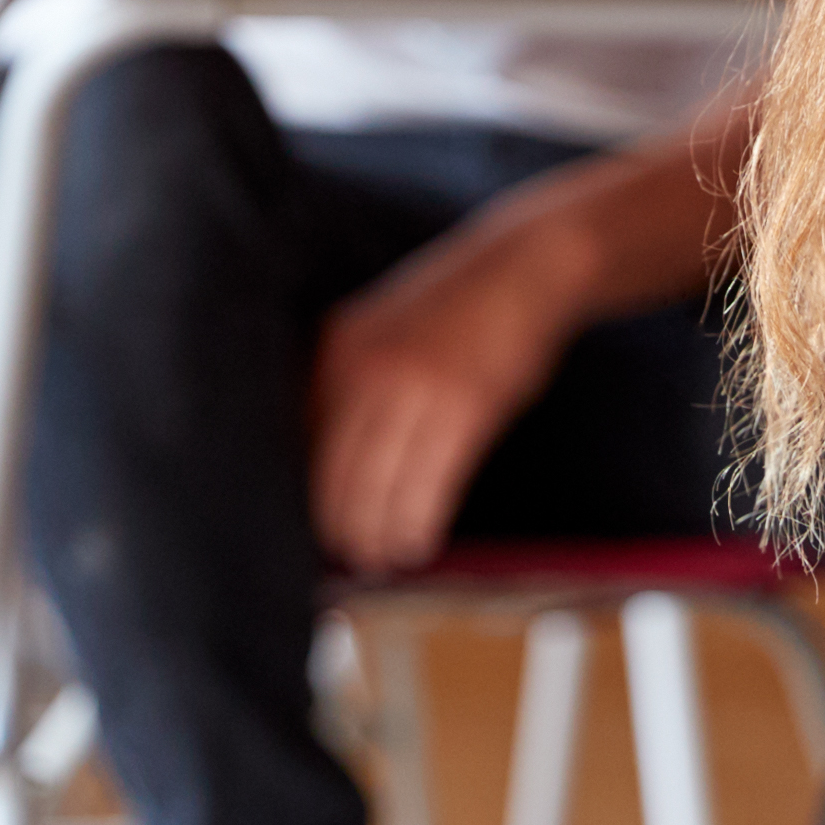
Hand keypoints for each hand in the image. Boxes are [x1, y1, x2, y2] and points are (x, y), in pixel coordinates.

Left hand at [309, 213, 585, 576]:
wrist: (523, 266)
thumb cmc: (457, 308)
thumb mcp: (383, 329)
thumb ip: (350, 380)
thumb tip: (326, 459)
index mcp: (337, 350)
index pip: (302, 443)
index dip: (310, 494)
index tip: (322, 527)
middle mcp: (365, 370)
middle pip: (332, 476)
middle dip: (340, 528)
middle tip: (353, 557)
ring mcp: (414, 388)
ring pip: (376, 489)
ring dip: (379, 537)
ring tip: (386, 558)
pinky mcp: (463, 407)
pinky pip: (428, 485)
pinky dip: (419, 523)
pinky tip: (421, 542)